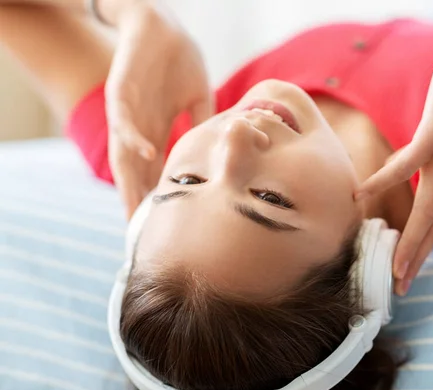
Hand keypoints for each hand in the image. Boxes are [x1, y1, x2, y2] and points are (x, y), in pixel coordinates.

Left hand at [106, 2, 211, 218]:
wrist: (161, 24)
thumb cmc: (179, 60)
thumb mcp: (198, 98)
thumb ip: (202, 125)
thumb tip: (220, 150)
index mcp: (157, 130)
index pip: (156, 170)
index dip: (158, 196)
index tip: (164, 225)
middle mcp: (140, 127)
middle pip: (136, 171)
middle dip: (138, 201)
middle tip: (143, 233)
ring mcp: (129, 112)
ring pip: (124, 154)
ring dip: (129, 181)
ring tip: (137, 210)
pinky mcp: (123, 92)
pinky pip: (125, 120)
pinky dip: (135, 139)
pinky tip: (147, 157)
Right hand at [357, 36, 432, 294]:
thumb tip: (408, 170)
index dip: (422, 249)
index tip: (408, 274)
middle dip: (418, 259)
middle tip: (402, 288)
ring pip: (427, 208)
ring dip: (411, 240)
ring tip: (395, 266)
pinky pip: (405, 164)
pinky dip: (383, 181)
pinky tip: (361, 196)